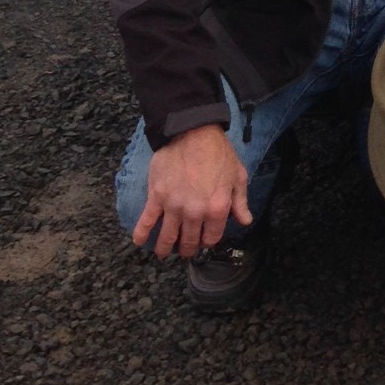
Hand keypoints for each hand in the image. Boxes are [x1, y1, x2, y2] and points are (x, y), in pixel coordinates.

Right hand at [132, 123, 250, 258]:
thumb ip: (240, 202)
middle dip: (187, 249)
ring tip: (163, 252)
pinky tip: (139, 241)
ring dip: (164, 249)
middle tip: (184, 249)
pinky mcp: (156, 197)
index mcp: (217, 209)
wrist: (193, 132)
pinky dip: (141, 234)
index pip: (211, 238)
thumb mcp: (238, 176)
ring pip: (167, 238)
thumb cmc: (218, 152)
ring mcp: (173, 206)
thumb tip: (245, 222)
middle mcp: (194, 212)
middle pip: (188, 242)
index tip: (204, 239)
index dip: (207, 241)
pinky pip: (146, 221)